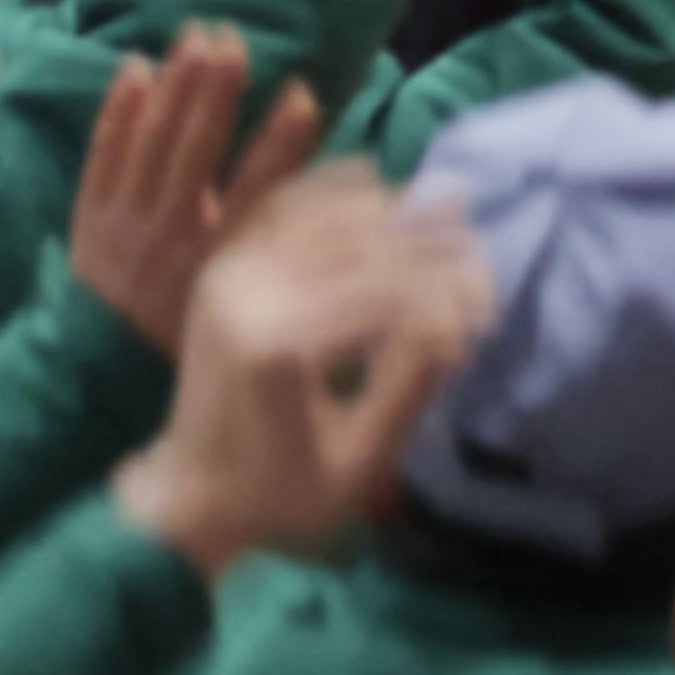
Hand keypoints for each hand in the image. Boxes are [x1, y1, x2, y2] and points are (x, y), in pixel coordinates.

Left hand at [68, 32, 321, 358]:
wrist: (100, 379)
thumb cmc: (193, 342)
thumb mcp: (248, 315)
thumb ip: (284, 260)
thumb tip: (346, 204)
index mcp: (218, 267)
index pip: (257, 194)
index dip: (283, 143)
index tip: (304, 93)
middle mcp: (169, 242)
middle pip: (196, 154)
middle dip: (216, 92)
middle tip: (233, 40)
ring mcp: (123, 228)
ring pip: (150, 145)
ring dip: (174, 86)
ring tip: (194, 36)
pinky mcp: (89, 219)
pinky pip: (101, 157)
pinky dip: (119, 112)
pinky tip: (135, 69)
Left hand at [105, 164, 493, 578]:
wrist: (187, 492)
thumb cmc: (281, 490)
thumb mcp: (359, 459)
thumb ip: (409, 387)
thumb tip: (457, 321)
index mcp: (279, 345)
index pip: (384, 292)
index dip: (445, 291)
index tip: (486, 305)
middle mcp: (249, 293)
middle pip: (358, 243)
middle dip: (427, 243)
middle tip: (477, 251)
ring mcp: (229, 274)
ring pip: (324, 214)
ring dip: (389, 210)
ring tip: (444, 211)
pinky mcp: (221, 268)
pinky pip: (282, 208)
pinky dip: (331, 190)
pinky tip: (373, 182)